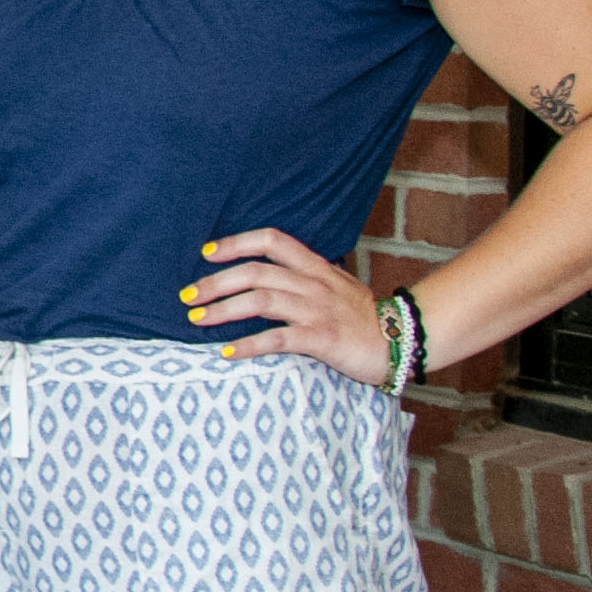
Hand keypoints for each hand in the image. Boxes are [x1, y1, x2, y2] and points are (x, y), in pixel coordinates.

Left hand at [182, 228, 397, 384]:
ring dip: (224, 309)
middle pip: (256, 272)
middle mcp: (314, 283)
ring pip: (262, 300)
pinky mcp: (323, 338)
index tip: (206, 253)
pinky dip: (249, 344)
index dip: (237, 243)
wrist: (404, 342)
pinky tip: (227, 351)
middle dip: (215, 282)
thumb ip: (303, 278)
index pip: (272, 240)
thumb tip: (265, 275)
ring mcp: (318, 310)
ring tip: (197, 320)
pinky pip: (279, 338)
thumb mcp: (335, 286)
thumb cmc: (362, 317)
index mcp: (316, 267)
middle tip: (187, 296)